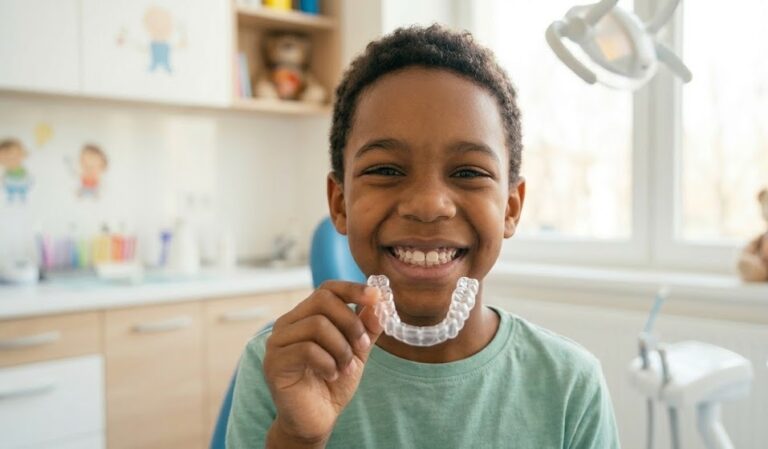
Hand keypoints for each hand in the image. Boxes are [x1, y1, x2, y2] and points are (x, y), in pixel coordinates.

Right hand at [263, 281, 382, 444]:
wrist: (316, 419)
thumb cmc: (332, 382)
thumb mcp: (356, 351)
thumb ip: (366, 327)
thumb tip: (380, 302)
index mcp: (305, 316)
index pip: (327, 289)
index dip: (353, 289)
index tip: (377, 297)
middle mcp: (288, 323)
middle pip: (323, 300)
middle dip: (351, 323)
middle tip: (362, 347)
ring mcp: (277, 342)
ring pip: (317, 325)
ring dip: (341, 348)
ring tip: (346, 368)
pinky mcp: (274, 363)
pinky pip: (307, 349)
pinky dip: (328, 363)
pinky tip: (331, 375)